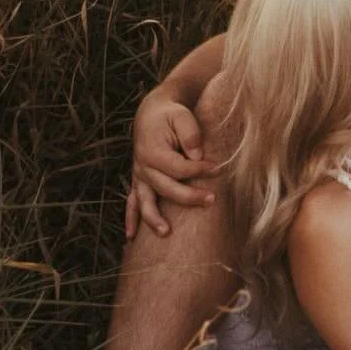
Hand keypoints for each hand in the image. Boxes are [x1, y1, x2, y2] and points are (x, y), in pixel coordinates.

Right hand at [125, 89, 220, 238]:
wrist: (152, 113)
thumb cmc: (171, 115)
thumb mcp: (182, 117)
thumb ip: (190, 134)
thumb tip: (197, 156)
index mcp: (153, 151)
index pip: (180, 168)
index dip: (201, 170)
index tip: (219, 168)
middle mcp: (143, 167)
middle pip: (166, 188)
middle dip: (190, 196)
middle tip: (212, 200)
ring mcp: (139, 176)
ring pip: (145, 201)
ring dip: (154, 218)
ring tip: (166, 232)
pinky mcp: (139, 181)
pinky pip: (132, 202)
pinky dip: (131, 218)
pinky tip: (131, 236)